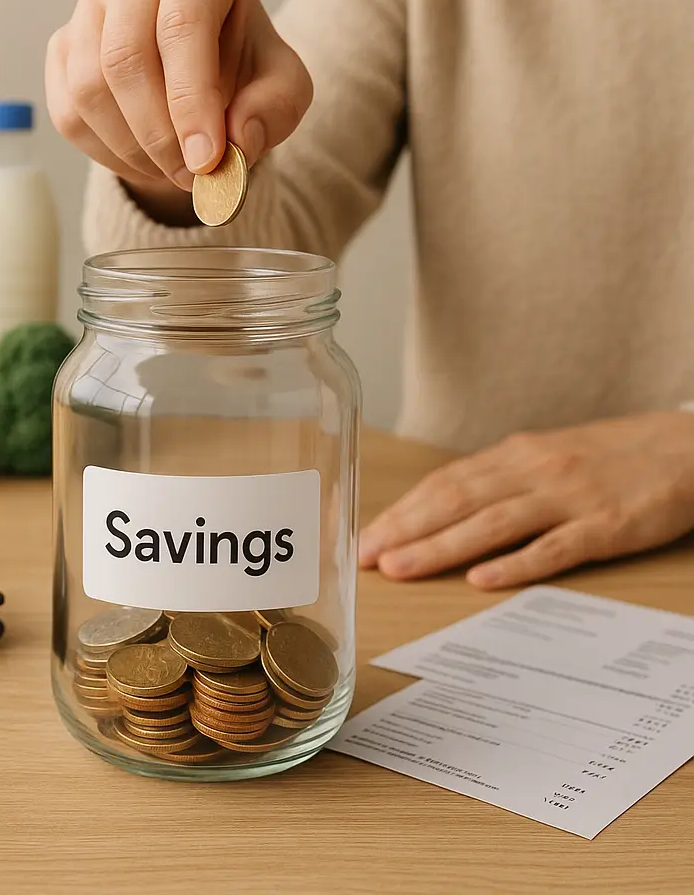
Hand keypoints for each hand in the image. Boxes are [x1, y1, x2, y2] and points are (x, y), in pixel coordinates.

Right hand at [45, 0, 311, 216]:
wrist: (208, 74)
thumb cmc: (245, 70)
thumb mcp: (283, 90)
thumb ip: (272, 112)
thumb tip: (238, 140)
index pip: (181, 27)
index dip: (191, 102)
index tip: (205, 161)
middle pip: (125, 58)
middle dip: (158, 134)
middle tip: (189, 176)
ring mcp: (90, 6)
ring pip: (90, 89)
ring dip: (133, 149)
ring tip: (171, 170)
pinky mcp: (63, 47)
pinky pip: (69, 112)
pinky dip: (107, 153)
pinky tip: (143, 161)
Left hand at [359, 413, 693, 589]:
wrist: (685, 447)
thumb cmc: (608, 456)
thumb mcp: (545, 457)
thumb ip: (498, 481)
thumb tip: (443, 506)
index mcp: (515, 456)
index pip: (444, 484)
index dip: (401, 511)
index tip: (364, 535)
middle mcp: (533, 471)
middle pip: (456, 500)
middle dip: (405, 529)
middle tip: (365, 556)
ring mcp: (569, 498)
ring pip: (492, 523)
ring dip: (441, 546)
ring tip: (401, 568)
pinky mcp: (607, 525)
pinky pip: (555, 547)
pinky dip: (516, 564)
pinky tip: (482, 579)